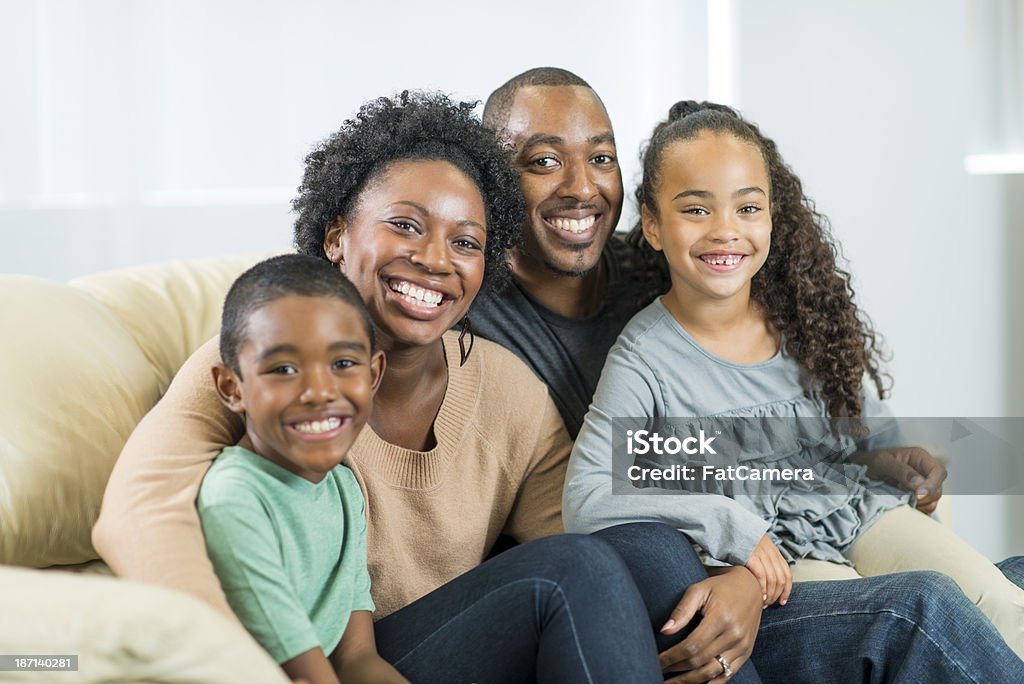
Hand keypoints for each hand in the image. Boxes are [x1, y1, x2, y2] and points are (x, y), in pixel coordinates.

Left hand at [658, 567, 762, 682]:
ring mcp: (742, 647)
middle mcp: (734, 636)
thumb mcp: (699, 590)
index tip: (656, 661)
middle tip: (657, 672)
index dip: (672, 657)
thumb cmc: (720, 588)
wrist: (751, 587)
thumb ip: (682, 610)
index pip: (692, 646)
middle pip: (700, 662)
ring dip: (689, 681)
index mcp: (721, 618)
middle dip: (676, 670)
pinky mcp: (746, 654)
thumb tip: (664, 631)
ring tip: (671, 683)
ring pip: (712, 673)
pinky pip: (726, 676)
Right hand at [744, 534, 791, 606]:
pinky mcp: (752, 556)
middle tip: (770, 604)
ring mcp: (762, 554)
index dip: (787, 590)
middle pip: (781, 579)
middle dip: (777, 595)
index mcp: (775, 552)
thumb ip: (765, 560)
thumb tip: (767, 579)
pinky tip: (760, 595)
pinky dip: (763, 587)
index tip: (782, 601)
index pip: (787, 574)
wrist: (731, 525)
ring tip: (764, 603)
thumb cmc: (741, 540)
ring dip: (770, 595)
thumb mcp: (758, 547)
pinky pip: (761, 575)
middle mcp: (771, 553)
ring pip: (773, 579)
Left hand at [853, 447, 945, 514]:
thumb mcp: (881, 462)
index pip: (938, 472)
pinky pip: (926, 507)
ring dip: (920, 504)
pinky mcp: (917, 496)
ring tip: (900, 498)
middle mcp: (924, 471)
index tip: (918, 495)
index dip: (932, 485)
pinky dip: (918, 510)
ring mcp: (922, 485)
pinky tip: (904, 504)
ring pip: (933, 500)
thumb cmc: (869, 462)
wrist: (859, 470)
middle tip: (903, 495)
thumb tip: (919, 484)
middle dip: (924, 497)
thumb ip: (900, 470)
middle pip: (938, 489)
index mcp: (919, 458)